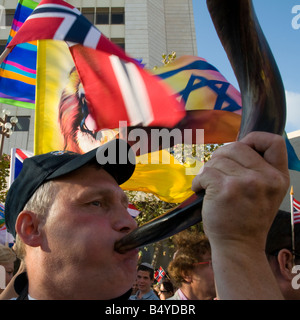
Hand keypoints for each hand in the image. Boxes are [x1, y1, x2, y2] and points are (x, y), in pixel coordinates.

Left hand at [192, 131, 289, 248]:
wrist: (238, 246)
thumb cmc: (247, 219)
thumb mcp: (266, 193)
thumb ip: (259, 170)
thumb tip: (236, 146)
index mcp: (278, 177)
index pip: (274, 141)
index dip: (254, 139)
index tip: (242, 148)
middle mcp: (265, 178)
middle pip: (236, 146)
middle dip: (221, 156)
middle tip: (217, 172)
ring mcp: (246, 183)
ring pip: (217, 160)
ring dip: (208, 171)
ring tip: (210, 186)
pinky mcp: (225, 189)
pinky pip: (205, 172)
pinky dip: (198, 181)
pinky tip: (200, 190)